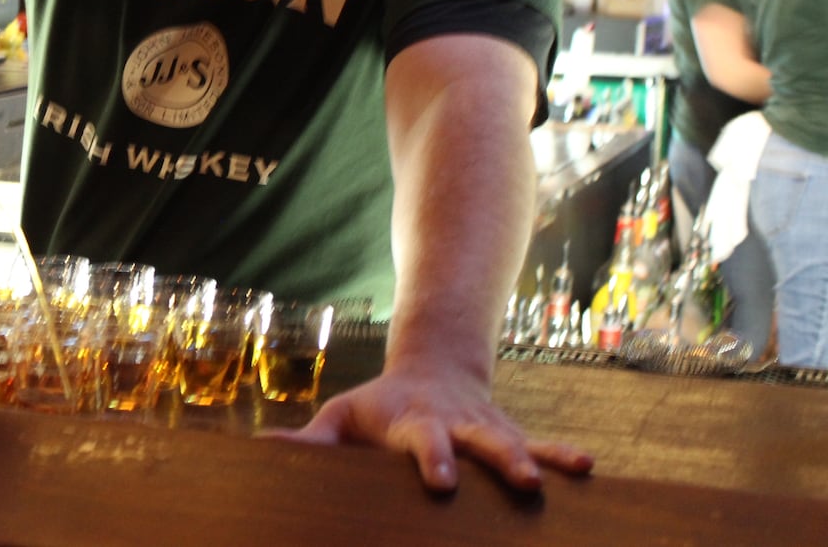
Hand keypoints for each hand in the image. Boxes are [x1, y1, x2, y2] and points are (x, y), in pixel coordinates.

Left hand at [261, 367, 593, 492]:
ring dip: (539, 460)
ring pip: (516, 443)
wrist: (431, 371)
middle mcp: (456, 425)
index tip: (443, 482)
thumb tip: (265, 448)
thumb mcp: (343, 416)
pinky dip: (563, 456)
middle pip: (481, 442)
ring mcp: (487, 430)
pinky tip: (588, 469)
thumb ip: (312, 439)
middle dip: (501, 460)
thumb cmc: (377, 407)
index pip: (422, 442)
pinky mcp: (510, 438)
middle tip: (521, 482)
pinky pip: (542, 446)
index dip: (432, 459)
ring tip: (562, 476)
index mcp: (412, 423)